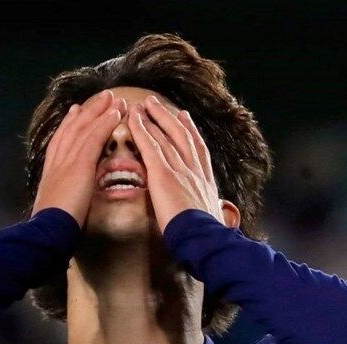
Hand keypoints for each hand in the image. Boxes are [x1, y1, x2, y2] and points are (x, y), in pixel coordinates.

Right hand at [31, 90, 126, 226]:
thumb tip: (70, 191)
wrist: (49, 228)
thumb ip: (64, 192)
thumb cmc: (53, 225)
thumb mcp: (56, 203)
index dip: (69, 124)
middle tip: (102, 97)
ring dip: (100, 111)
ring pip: (84, 128)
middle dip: (88, 111)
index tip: (76, 110)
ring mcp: (68, 160)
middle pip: (73, 128)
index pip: (61, 139)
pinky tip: (115, 112)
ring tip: (113, 98)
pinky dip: (105, 123)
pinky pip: (94, 138)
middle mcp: (57, 160)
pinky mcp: (80, 164)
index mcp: (51, 170)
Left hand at [128, 95, 224, 232]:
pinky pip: (150, 147)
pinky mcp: (163, 174)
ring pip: (164, 136)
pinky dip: (142, 131)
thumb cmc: (206, 235)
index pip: (198, 148)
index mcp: (205, 179)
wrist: (203, 237)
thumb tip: (212, 211)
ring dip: (152, 118)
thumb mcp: (212, 216)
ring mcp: (179, 169)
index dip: (190, 130)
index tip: (184, 117)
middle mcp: (194, 168)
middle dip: (167, 116)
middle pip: (180, 134)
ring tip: (142, 104)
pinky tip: (133, 119)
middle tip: (156, 102)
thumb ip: (207, 208)